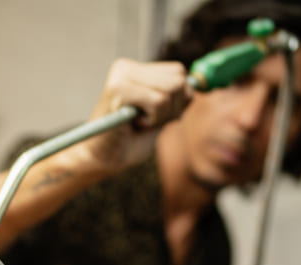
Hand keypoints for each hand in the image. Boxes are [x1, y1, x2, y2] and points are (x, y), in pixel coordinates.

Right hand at [80, 59, 190, 176]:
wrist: (102, 160)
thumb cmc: (130, 140)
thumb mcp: (161, 114)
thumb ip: (177, 97)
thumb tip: (198, 85)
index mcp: (134, 68)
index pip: (179, 72)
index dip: (178, 100)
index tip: (154, 115)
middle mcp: (125, 67)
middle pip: (179, 80)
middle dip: (172, 109)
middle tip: (147, 121)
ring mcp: (120, 76)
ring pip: (171, 90)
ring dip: (161, 115)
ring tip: (139, 122)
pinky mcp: (117, 90)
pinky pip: (159, 101)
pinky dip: (153, 120)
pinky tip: (134, 125)